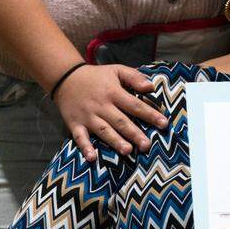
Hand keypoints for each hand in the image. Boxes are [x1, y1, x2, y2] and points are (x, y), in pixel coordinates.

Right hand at [52, 64, 167, 160]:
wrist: (66, 78)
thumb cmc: (97, 76)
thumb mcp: (116, 70)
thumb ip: (134, 77)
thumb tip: (151, 87)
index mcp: (113, 93)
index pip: (135, 105)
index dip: (150, 114)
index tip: (164, 124)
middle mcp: (102, 106)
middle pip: (120, 121)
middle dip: (134, 133)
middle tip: (147, 145)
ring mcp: (88, 116)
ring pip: (103, 130)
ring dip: (115, 141)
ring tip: (127, 151)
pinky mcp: (75, 124)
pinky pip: (80, 137)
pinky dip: (85, 148)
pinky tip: (92, 158)